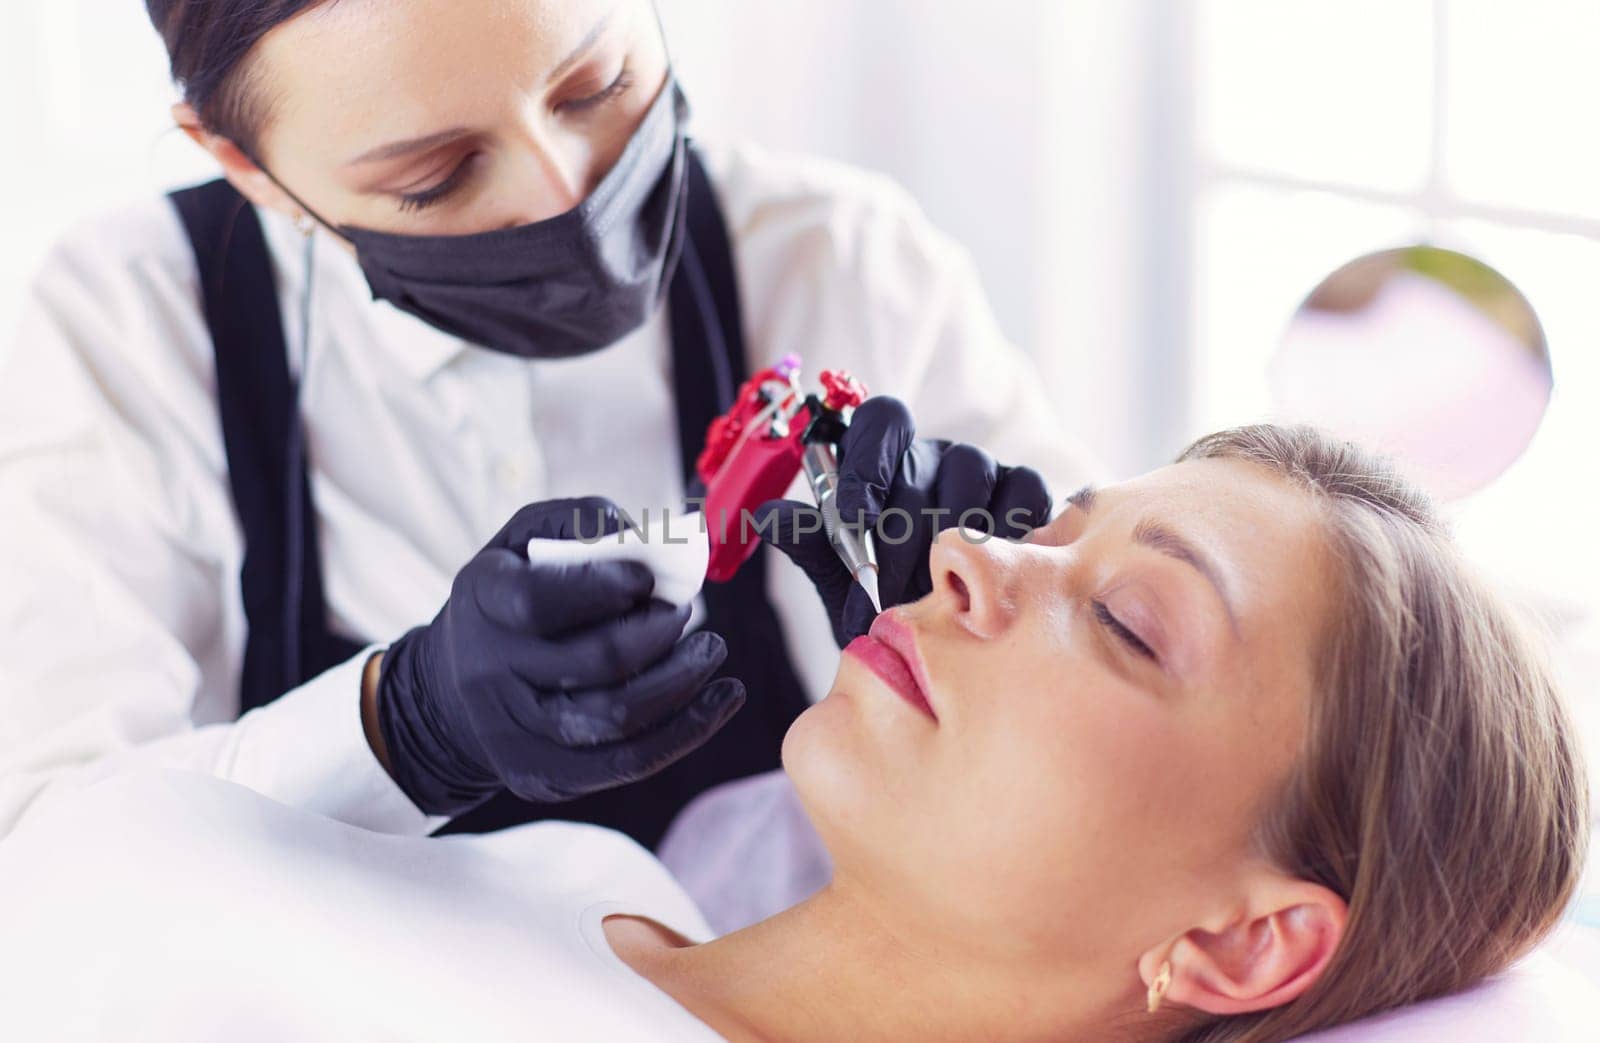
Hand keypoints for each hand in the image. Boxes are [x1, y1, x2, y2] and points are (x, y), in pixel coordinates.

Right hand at [374, 497, 744, 814]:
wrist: (452, 690)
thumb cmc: (511, 594)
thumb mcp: (524, 540)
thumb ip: (581, 523)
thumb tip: (645, 538)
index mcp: (482, 600)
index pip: (539, 600)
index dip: (604, 586)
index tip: (647, 577)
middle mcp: (489, 673)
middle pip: (594, 662)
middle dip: (659, 634)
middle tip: (686, 611)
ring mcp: (513, 733)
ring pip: (615, 717)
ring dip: (681, 682)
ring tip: (710, 650)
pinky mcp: (542, 776)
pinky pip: (627, 761)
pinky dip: (687, 730)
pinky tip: (723, 700)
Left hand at [756, 396, 1050, 646]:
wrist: (938, 646)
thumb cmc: (882, 601)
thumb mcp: (838, 578)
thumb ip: (811, 544)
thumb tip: (765, 516)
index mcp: (884, 458)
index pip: (880, 421)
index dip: (867, 462)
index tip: (855, 517)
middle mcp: (934, 455)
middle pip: (922, 463)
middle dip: (900, 534)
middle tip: (887, 593)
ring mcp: (983, 471)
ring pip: (972, 474)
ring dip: (950, 536)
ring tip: (937, 592)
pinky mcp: (1025, 493)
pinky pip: (1024, 492)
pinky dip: (1010, 528)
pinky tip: (991, 573)